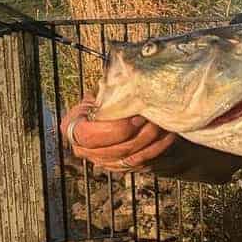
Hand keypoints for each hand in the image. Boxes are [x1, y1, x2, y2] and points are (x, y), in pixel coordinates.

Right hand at [60, 95, 176, 173]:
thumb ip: (110, 88)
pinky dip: (157, 149)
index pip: (88, 135)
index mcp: (73, 126)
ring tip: (163, 125)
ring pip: (129, 158)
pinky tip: (168, 136)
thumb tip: (125, 74)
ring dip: (150, 141)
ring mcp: (102, 161)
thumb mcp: (105, 89)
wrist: (124, 113)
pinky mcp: (120, 167)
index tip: (137, 117)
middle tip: (155, 120)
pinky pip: (140, 163)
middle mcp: (83, 149)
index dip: (114, 129)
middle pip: (113, 150)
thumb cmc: (111, 96)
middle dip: (139, 135)